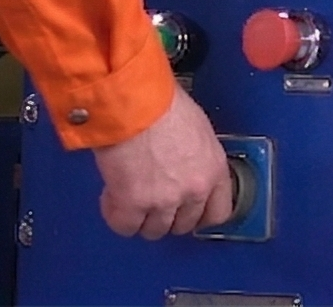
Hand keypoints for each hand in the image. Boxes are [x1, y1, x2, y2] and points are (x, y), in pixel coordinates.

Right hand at [94, 87, 234, 238]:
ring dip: (141, 216)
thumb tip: (184, 168)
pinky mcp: (133, 205)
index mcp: (214, 169)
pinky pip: (125, 226)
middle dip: (167, 214)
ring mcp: (164, 200)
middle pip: (183, 225)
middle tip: (152, 198)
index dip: (200, 215)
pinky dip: (117, 214)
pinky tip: (113, 194)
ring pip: (154, 230)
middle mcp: (194, 189)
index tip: (189, 212)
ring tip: (130, 191)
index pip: (218, 212)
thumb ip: (196, 157)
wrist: (134, 102)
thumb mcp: (196, 128)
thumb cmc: (162, 102)